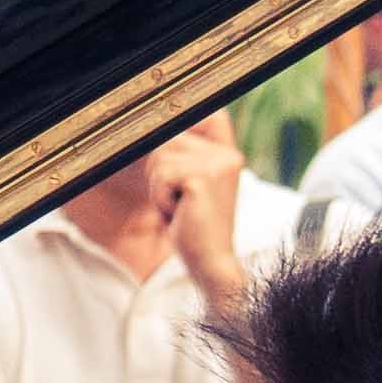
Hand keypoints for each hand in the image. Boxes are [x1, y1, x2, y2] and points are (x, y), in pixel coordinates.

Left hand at [154, 116, 250, 311]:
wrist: (212, 263)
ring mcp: (217, 166)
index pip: (203, 119)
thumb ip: (182, 155)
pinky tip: (181, 216)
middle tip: (181, 201)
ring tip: (182, 209)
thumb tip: (152, 127)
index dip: (184, 126)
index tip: (177, 145)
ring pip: (160, 158)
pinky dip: (161, 200)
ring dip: (160, 189)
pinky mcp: (201, 180)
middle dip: (161, 173)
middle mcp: (228, 155)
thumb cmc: (196, 226)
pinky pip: (160, 177)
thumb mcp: (192, 183)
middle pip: (168, 140)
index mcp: (229, 154)